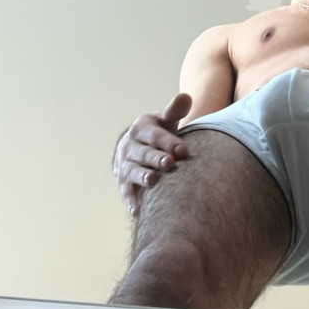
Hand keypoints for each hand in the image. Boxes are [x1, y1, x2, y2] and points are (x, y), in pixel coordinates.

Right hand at [113, 93, 192, 217]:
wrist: (137, 146)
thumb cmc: (159, 133)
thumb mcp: (165, 120)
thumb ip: (174, 111)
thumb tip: (186, 97)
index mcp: (141, 128)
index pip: (155, 135)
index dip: (169, 142)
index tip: (184, 150)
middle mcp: (129, 145)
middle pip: (143, 153)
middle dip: (156, 158)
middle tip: (170, 163)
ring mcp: (124, 164)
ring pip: (132, 170)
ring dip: (141, 176)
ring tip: (152, 181)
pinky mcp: (123, 182)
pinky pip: (125, 191)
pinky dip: (130, 201)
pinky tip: (138, 210)